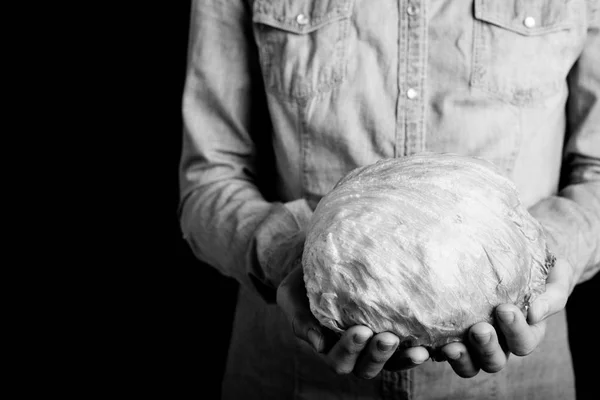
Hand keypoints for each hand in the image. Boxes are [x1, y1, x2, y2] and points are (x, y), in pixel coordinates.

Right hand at [277, 265, 429, 378]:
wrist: (326, 260)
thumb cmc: (304, 278)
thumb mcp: (291, 294)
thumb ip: (300, 318)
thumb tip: (319, 344)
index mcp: (329, 346)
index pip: (339, 359)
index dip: (349, 349)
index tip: (360, 329)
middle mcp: (355, 351)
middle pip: (367, 367)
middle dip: (378, 355)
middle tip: (389, 337)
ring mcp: (377, 345)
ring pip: (392, 363)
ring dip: (404, 358)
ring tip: (419, 348)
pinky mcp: (398, 333)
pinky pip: (411, 347)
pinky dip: (423, 348)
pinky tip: (435, 342)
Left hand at [440, 258, 574, 377]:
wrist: (511, 256)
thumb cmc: (537, 267)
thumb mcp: (555, 276)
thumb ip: (551, 294)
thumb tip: (536, 311)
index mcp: (524, 331)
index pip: (522, 341)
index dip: (515, 330)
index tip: (504, 309)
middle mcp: (498, 343)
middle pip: (494, 360)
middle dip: (487, 347)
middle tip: (479, 329)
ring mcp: (472, 343)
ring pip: (469, 364)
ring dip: (461, 357)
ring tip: (452, 346)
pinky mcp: (447, 336)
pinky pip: (438, 352)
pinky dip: (430, 353)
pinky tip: (420, 348)